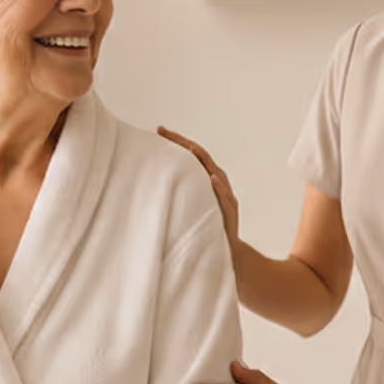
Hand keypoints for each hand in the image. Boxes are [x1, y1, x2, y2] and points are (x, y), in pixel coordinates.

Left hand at [157, 127, 239, 249]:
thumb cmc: (208, 228)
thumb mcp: (192, 207)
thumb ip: (181, 193)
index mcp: (209, 180)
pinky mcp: (230, 212)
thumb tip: (153, 185)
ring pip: (216, 174)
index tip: (159, 130)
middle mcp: (219, 183)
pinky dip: (220, 188)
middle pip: (202, 157)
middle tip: (165, 132)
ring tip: (191, 149)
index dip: (178, 141)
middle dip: (184, 143)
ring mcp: (226, 197)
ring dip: (204, 161)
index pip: (193, 155)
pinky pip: (225, 198)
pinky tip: (213, 179)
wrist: (229, 252)